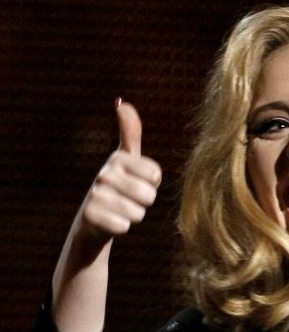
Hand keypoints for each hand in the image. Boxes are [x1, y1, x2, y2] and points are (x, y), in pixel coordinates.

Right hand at [78, 100, 161, 241]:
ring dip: (133, 215)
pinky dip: (122, 227)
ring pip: (138, 212)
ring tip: (119, 210)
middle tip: (127, 199)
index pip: (155, 175)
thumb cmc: (118, 186)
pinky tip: (110, 222)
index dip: (151, 184)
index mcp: (118, 159)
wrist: (93, 219)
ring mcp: (95, 194)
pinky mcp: (90, 216)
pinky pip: (125, 226)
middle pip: (149, 195)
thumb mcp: (126, 160)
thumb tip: (122, 103)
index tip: (136, 182)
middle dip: (143, 202)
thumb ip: (130, 133)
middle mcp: (104, 173)